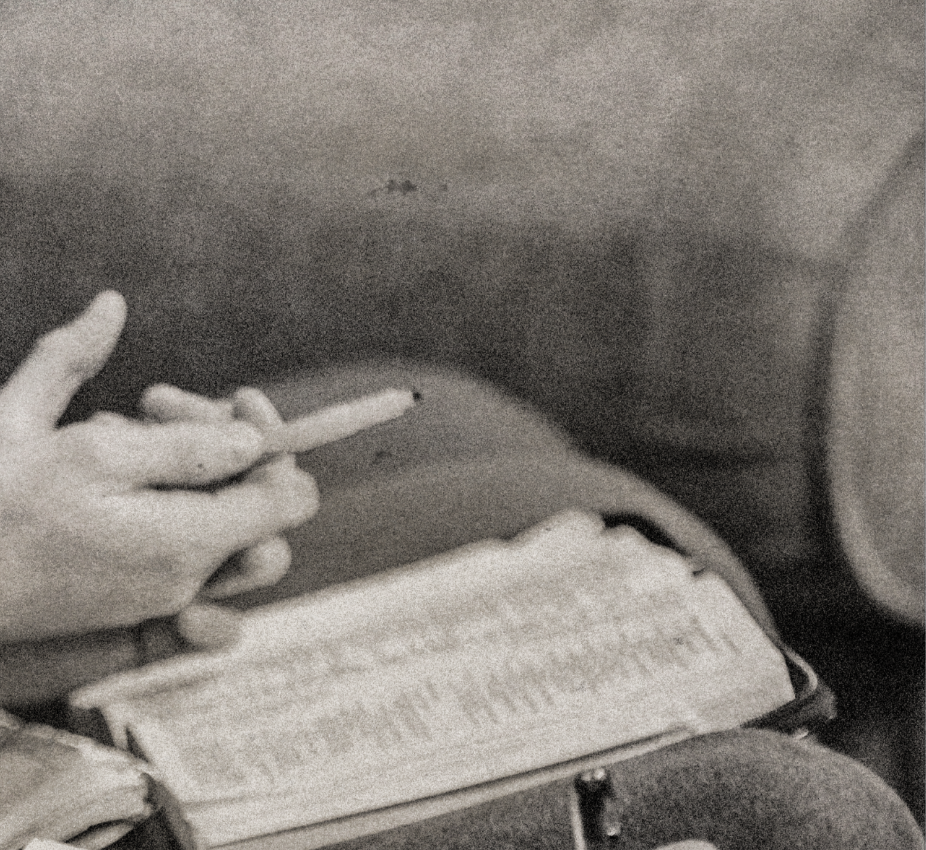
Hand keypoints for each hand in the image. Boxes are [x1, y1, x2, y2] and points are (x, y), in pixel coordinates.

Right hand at [0, 291, 318, 642]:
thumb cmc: (2, 508)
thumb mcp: (96, 454)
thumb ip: (191, 446)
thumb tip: (255, 437)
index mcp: (190, 544)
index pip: (288, 497)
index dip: (275, 441)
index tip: (237, 399)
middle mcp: (189, 577)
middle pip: (255, 499)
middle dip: (223, 439)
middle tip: (157, 404)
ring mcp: (163, 589)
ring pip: (217, 510)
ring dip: (187, 458)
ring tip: (124, 426)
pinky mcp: (135, 588)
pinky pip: (178, 529)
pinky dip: (159, 487)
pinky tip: (108, 458)